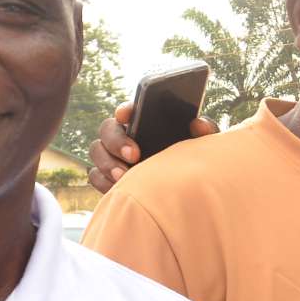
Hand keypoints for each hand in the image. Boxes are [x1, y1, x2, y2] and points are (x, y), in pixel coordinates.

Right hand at [86, 102, 217, 192]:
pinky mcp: (106, 176)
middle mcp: (123, 135)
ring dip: (108, 163)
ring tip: (124, 176)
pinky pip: (95, 176)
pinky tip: (118, 188)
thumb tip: (198, 124)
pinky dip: (103, 182)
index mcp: (143, 121)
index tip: (126, 115)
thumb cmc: (188, 160)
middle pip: (107, 129)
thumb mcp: (200, 145)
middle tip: (135, 156)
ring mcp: (111, 155)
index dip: (125, 109)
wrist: (180, 191)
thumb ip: (205, 132)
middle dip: (117, 141)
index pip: (130, 109)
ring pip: (97, 151)